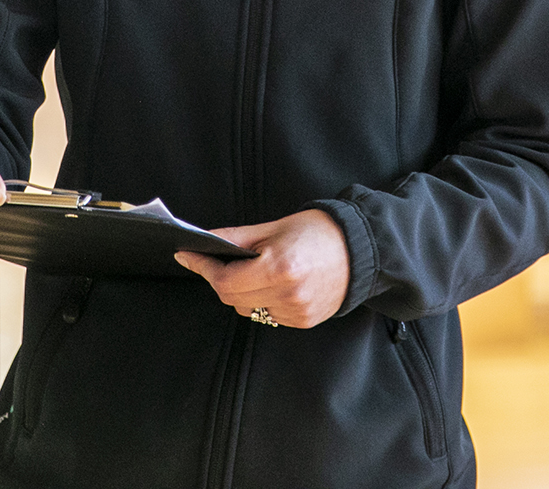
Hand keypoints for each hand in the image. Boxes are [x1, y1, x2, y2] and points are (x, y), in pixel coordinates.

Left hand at [174, 208, 350, 329]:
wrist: (360, 249)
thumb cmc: (318, 232)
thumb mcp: (273, 228)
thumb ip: (234, 238)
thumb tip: (202, 242)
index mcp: (279, 268)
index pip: (225, 281)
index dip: (204, 268)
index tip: (188, 256)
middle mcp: (288, 295)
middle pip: (232, 298)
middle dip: (222, 279)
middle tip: (223, 261)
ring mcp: (297, 312)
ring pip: (248, 309)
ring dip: (242, 292)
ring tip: (256, 271)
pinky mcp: (303, 322)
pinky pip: (267, 316)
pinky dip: (262, 301)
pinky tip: (275, 284)